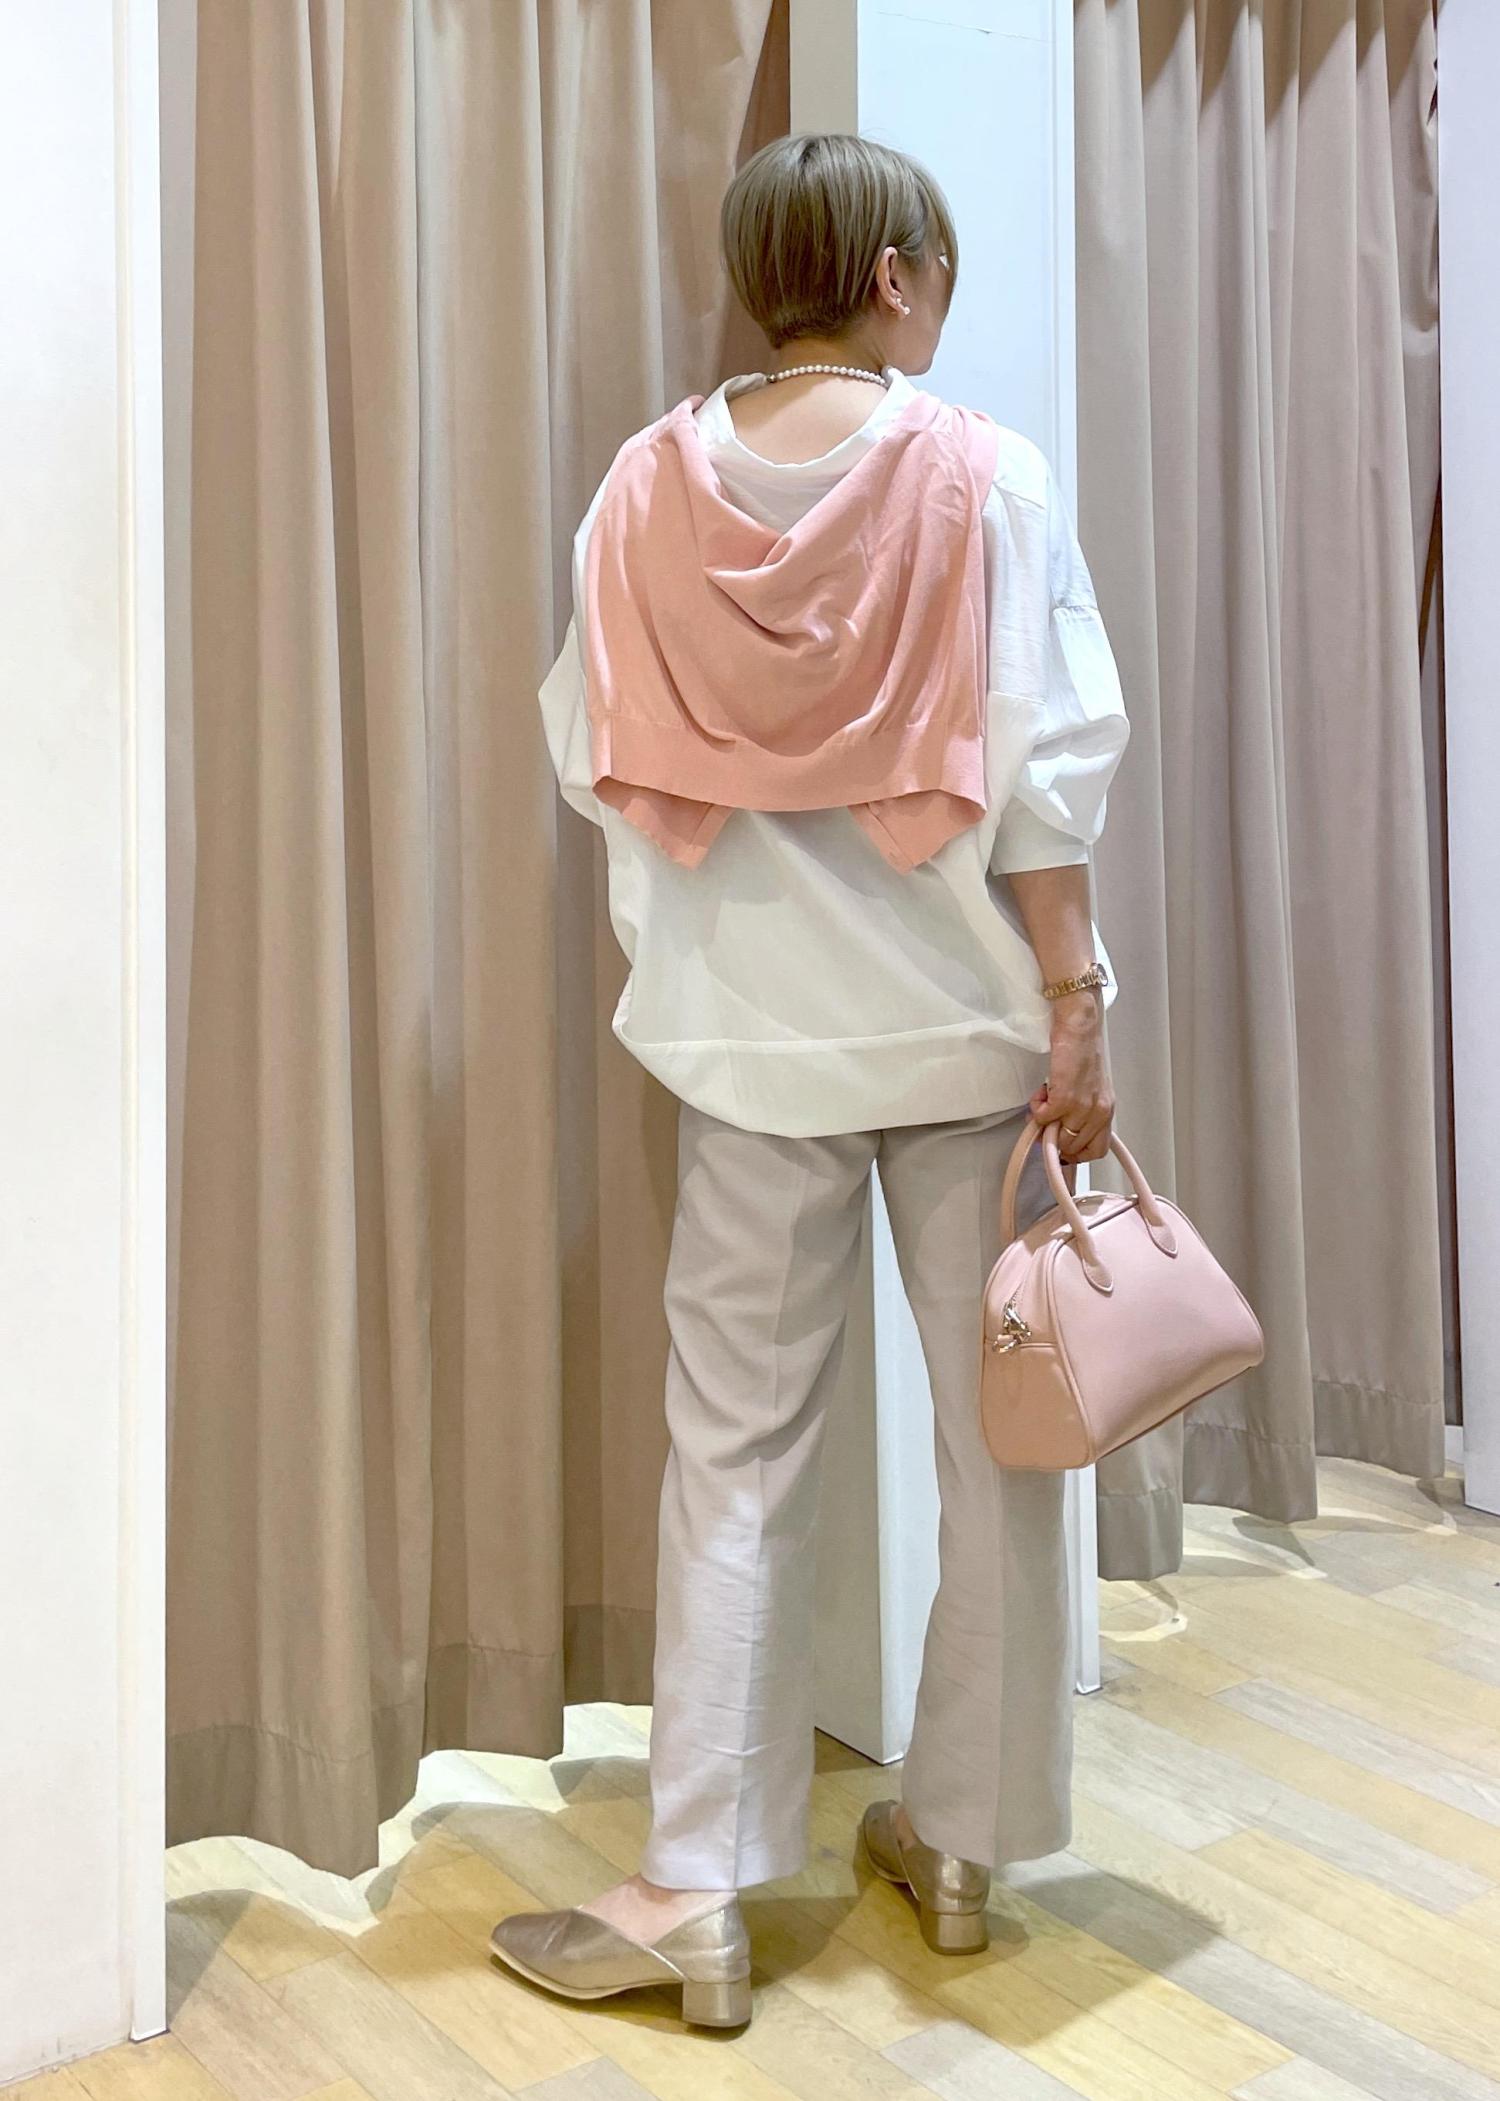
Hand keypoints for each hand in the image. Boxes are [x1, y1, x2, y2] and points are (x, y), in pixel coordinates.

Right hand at [1027, 990, 1114, 1164]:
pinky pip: (1042, 1118)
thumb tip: (1059, 1130)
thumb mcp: (1092, 1089)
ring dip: (1043, 1121)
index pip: (1096, 1150)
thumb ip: (1082, 1112)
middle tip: (1045, 1119)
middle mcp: (1098, 1113)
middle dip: (1053, 1137)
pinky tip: (1041, 1093)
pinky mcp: (1064, 1099)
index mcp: (1106, 1111)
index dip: (1075, 1153)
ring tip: (1043, 1102)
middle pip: (1072, 1147)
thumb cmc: (1084, 1052)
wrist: (1080, 1029)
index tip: (1061, 1145)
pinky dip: (1036, 1108)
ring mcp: (1082, 1108)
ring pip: (1056, 1137)